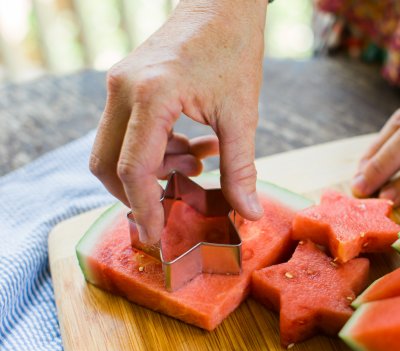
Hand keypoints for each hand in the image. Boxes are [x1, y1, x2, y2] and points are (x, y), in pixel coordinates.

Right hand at [90, 0, 267, 242]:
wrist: (222, 5)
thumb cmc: (234, 50)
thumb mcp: (242, 115)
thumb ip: (241, 168)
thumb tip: (249, 214)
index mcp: (152, 95)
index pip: (133, 168)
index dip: (144, 208)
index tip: (156, 235)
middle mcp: (124, 89)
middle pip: (107, 163)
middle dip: (136, 194)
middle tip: (170, 209)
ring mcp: (120, 85)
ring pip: (114, 149)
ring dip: (151, 170)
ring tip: (196, 169)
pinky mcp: (127, 85)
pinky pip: (128, 131)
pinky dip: (155, 151)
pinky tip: (193, 150)